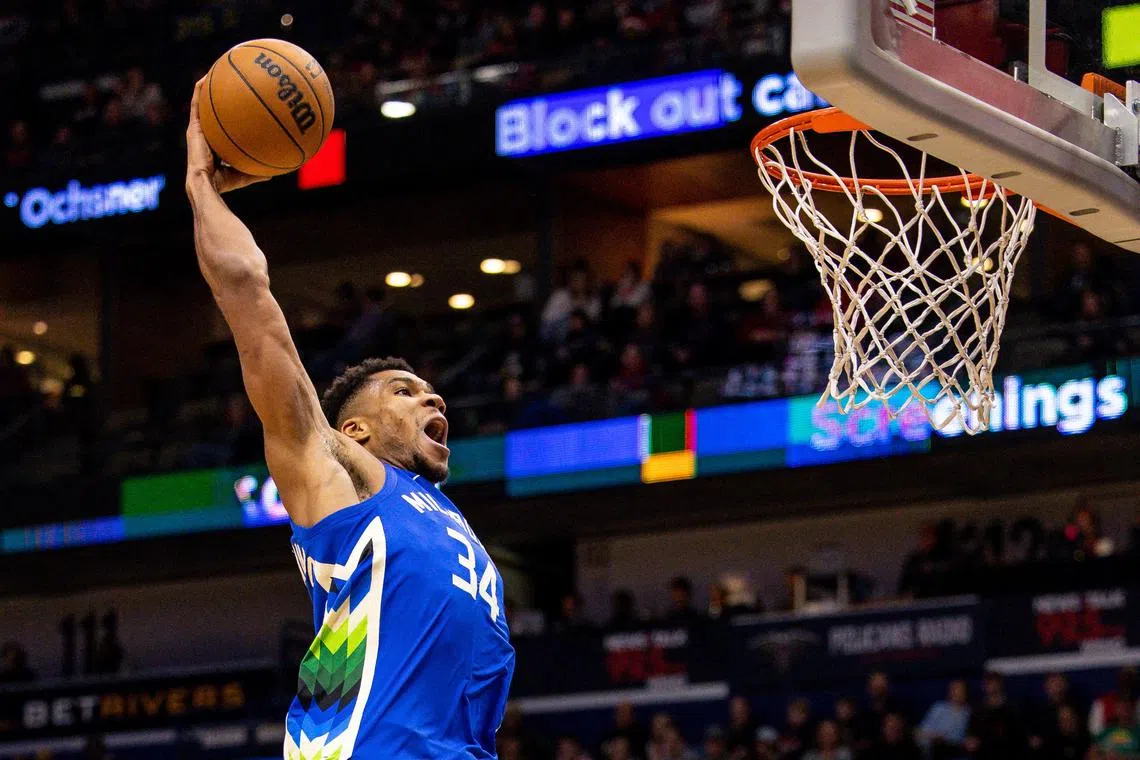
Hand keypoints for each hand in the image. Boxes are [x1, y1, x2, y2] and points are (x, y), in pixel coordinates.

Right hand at [186, 77, 269, 194]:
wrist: (205, 183)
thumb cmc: (223, 183)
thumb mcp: (244, 175)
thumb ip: (257, 172)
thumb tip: (276, 173)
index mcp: (214, 143)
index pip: (219, 126)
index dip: (225, 115)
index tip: (235, 104)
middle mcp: (205, 134)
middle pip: (211, 111)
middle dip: (216, 96)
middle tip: (226, 82)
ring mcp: (197, 129)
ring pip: (201, 103)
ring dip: (206, 87)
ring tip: (213, 71)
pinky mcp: (193, 126)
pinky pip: (196, 103)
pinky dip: (199, 89)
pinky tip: (206, 77)